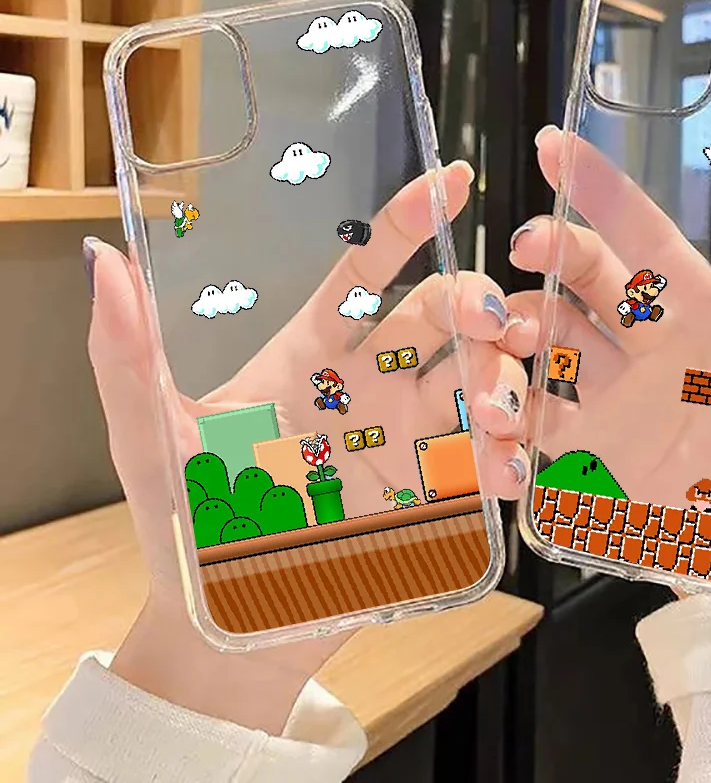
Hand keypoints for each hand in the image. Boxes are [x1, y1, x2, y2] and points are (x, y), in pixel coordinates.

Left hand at [85, 160, 528, 733]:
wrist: (228, 628)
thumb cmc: (185, 525)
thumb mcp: (149, 437)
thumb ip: (127, 353)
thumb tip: (102, 260)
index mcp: (312, 355)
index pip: (367, 272)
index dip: (408, 221)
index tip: (452, 181)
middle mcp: (370, 386)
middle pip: (442, 317)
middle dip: (475, 306)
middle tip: (489, 324)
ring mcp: (408, 439)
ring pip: (479, 380)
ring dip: (500, 381)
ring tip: (491, 415)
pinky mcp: (434, 498)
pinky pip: (488, 462)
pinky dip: (508, 456)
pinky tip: (503, 468)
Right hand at [503, 127, 710, 575]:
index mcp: (706, 321)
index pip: (647, 240)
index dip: (601, 191)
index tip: (555, 145)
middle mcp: (650, 352)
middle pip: (584, 279)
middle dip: (550, 252)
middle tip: (528, 246)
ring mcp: (614, 403)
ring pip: (544, 341)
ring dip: (517, 328)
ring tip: (507, 339)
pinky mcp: (588, 458)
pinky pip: (530, 427)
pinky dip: (504, 423)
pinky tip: (500, 430)